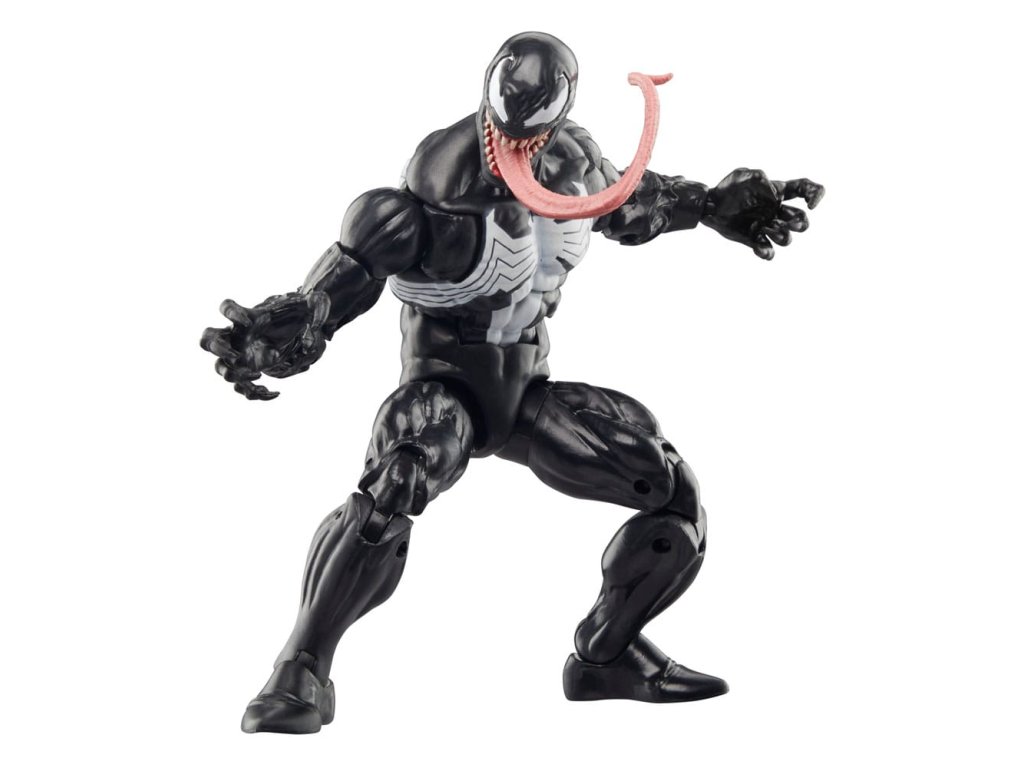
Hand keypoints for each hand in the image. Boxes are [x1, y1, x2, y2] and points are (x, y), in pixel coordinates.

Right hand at [200, 291, 328, 399]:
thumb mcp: (310, 307)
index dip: (231, 313)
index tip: (250, 323)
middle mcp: (238, 336)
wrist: (298, 330)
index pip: (226, 307)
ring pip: (220, 367)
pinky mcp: (249, 372)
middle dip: (218, 349)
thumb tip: (318, 311)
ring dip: (233, 375)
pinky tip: (274, 392)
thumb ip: (315, 305)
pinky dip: (253, 393)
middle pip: (208, 340)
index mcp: (249, 317)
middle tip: (236, 357)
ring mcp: (241, 356)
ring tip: (258, 374)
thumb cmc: (298, 315)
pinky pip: (241, 386)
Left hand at [703, 169, 823, 259]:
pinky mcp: (753, 239)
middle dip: (800, 224)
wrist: (709, 205)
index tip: (812, 204)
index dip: (816, 194)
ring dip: (782, 236)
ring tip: (766, 228)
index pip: (804, 189)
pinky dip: (767, 252)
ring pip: (786, 238)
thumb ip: (760, 178)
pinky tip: (762, 249)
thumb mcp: (743, 175)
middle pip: (800, 220)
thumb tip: (774, 196)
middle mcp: (775, 211)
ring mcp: (766, 226)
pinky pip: (768, 251)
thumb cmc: (728, 188)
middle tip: (788, 224)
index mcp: (778, 192)